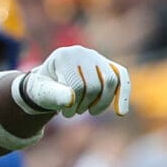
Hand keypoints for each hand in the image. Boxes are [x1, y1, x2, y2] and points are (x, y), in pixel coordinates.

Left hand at [15, 45, 130, 118]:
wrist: (48, 82)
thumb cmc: (45, 89)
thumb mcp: (43, 93)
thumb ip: (54, 95)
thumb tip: (71, 99)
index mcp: (64, 56)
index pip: (76, 86)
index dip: (73, 105)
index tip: (65, 113)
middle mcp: (82, 52)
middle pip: (95, 85)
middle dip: (86, 104)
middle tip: (74, 113)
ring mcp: (96, 57)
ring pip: (111, 82)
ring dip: (102, 103)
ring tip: (89, 111)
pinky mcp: (107, 64)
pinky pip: (121, 77)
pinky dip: (123, 95)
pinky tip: (121, 113)